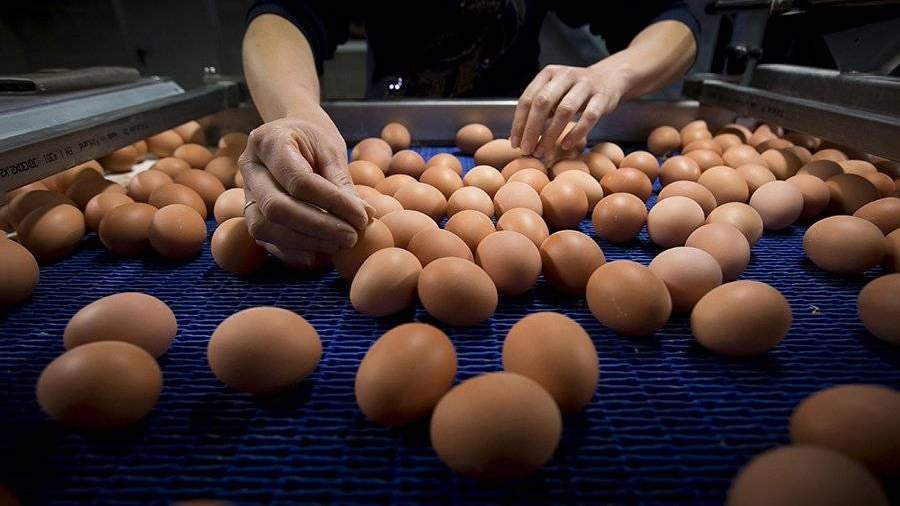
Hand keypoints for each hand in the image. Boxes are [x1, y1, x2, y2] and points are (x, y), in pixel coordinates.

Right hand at [238, 108, 370, 267]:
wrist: (291, 134)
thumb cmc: (314, 139)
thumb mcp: (331, 150)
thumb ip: (342, 184)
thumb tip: (365, 218)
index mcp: (268, 141)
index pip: (299, 181)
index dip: (332, 203)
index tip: (362, 217)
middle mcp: (249, 167)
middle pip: (276, 207)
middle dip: (318, 227)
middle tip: (351, 237)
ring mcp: (244, 191)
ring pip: (264, 226)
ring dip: (304, 242)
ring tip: (339, 245)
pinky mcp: (248, 211)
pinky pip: (263, 238)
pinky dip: (290, 251)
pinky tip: (317, 256)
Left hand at [510, 63, 630, 158]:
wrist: (610, 78)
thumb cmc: (574, 91)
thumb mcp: (554, 92)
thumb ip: (538, 109)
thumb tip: (518, 138)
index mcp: (549, 73)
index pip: (528, 98)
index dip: (519, 122)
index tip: (515, 143)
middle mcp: (565, 75)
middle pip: (543, 103)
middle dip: (532, 129)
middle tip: (527, 150)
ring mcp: (585, 85)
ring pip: (565, 110)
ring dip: (551, 134)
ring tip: (543, 152)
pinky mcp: (602, 97)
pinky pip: (589, 117)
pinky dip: (576, 133)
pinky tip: (566, 145)